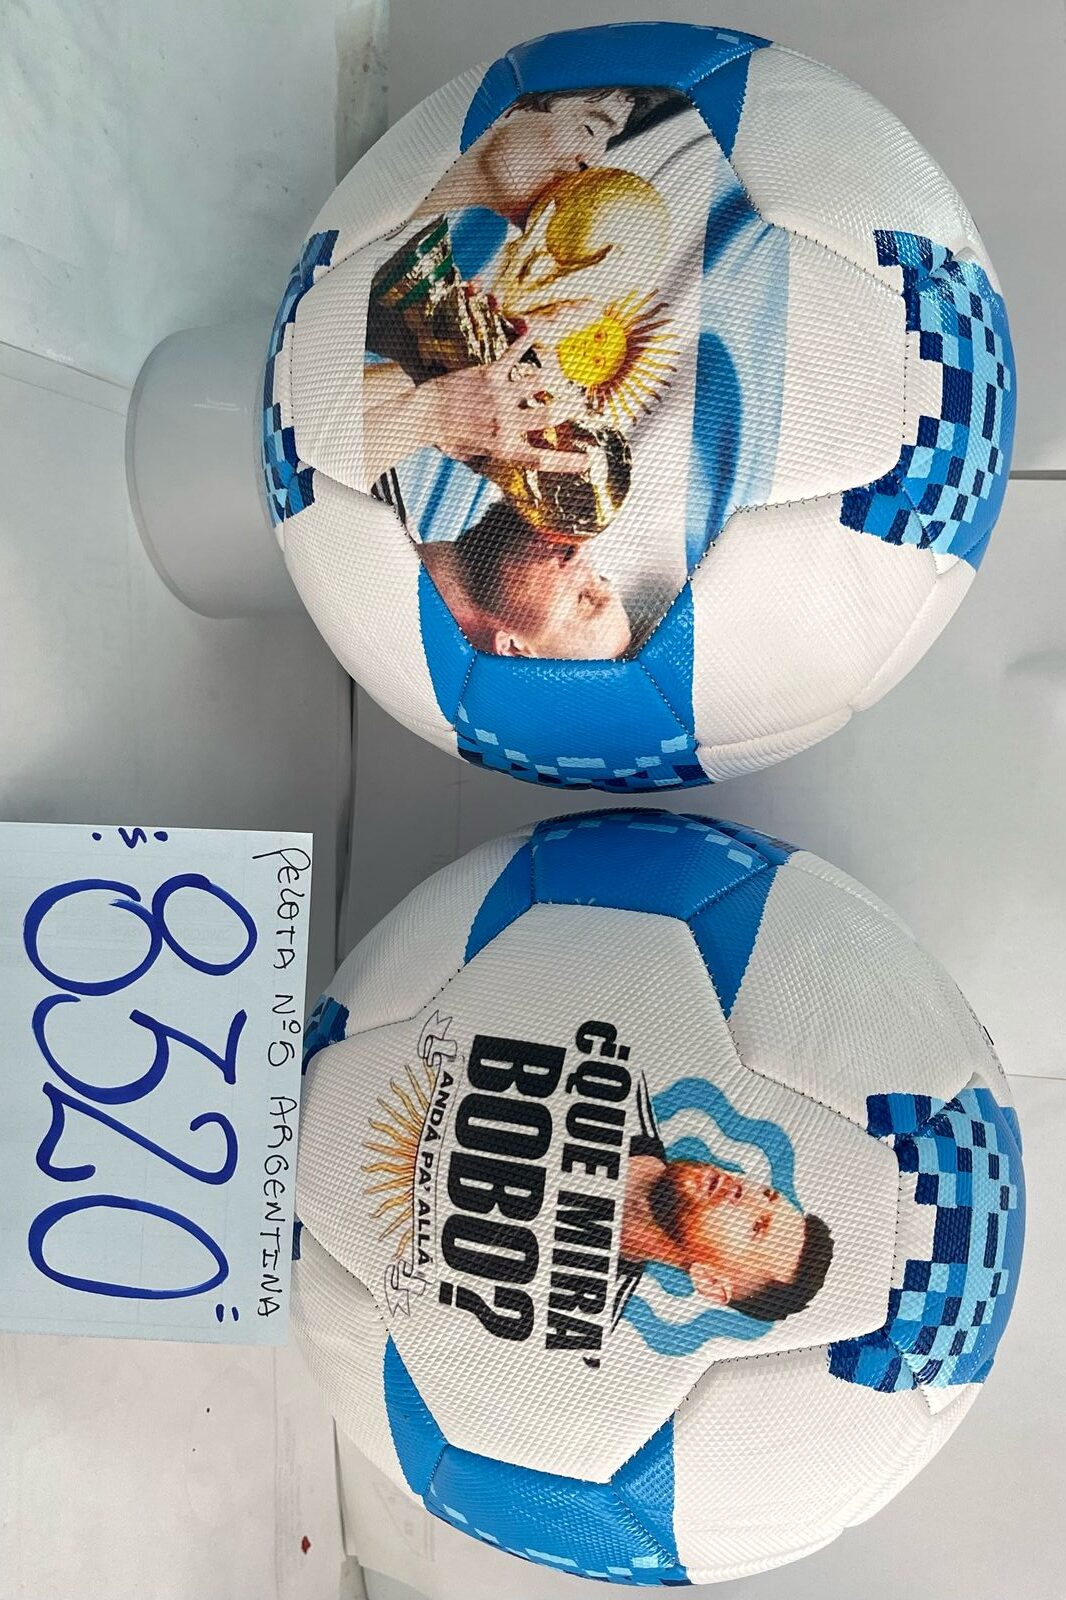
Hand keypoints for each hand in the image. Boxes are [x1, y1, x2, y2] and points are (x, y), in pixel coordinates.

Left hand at [423, 311, 593, 473]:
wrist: (424, 413)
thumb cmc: (448, 436)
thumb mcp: (475, 454)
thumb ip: (499, 451)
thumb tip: (519, 453)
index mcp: (503, 447)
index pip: (541, 459)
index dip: (567, 462)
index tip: (587, 461)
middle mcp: (506, 422)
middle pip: (551, 414)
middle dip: (570, 408)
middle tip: (578, 403)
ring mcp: (500, 396)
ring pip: (540, 382)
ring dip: (554, 376)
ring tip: (559, 374)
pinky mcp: (490, 375)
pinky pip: (516, 355)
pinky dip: (528, 340)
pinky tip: (535, 331)